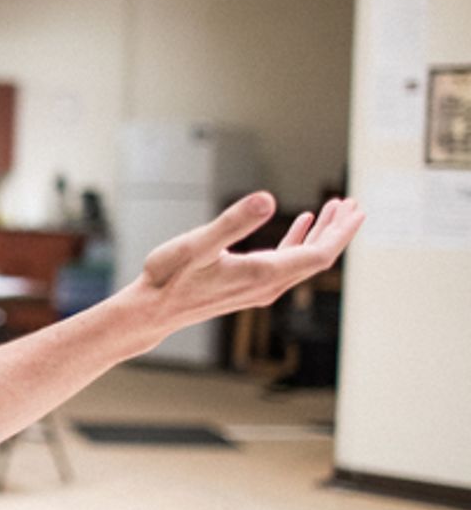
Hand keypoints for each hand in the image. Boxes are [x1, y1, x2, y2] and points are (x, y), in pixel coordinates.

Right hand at [131, 191, 363, 340]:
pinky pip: (285, 263)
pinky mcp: (248, 285)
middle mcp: (267, 285)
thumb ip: (234, 221)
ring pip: (303, 260)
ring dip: (320, 234)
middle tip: (353, 205)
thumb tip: (268, 199)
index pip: (318, 255)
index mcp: (262, 274)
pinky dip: (298, 242)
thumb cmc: (170, 278)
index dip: (340, 233)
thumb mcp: (199, 244)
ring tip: (333, 210)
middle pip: (316, 258)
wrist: (153, 310)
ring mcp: (259, 287)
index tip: (356, 210)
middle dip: (337, 231)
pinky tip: (301, 224)